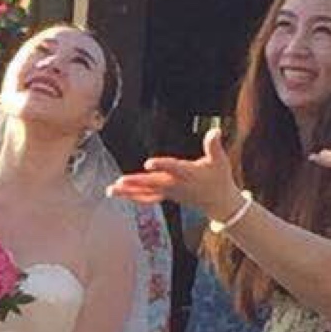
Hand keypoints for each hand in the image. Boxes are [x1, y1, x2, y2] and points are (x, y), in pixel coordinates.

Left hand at [111, 126, 243, 222]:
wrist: (218, 201)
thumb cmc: (219, 177)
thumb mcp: (220, 160)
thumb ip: (214, 146)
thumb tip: (216, 130)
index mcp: (188, 174)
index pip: (173, 168)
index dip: (161, 165)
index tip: (148, 163)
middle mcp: (176, 185)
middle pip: (153, 183)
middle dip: (136, 182)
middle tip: (120, 181)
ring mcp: (169, 192)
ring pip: (146, 192)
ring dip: (128, 192)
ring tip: (111, 190)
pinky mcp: (166, 195)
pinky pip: (147, 197)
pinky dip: (133, 196)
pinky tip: (119, 193)